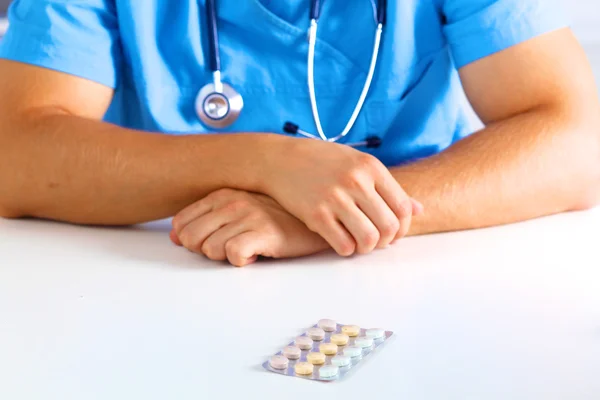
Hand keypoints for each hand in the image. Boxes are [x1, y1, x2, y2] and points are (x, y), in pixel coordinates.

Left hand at [171, 189, 329, 266]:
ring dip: (225, 257)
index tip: (214, 241)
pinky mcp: (265, 231)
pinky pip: (233, 254)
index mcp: (222, 194)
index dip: (192, 239)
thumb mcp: (238, 212)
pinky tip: (256, 254)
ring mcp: (248, 215)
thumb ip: (206, 220)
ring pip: (210, 249)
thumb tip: (174, 236)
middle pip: (189, 238)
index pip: (180, 223)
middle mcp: (232, 201)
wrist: (318, 217)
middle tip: (230, 248)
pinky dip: (241, 261)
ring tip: (247, 249)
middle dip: (204, 249)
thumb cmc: (277, 218)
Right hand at [260, 139, 422, 255]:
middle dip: (386, 241)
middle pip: (389, 227)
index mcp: (370, 167)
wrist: (279, 159)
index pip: (403, 208)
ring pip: (369, 239)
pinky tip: (341, 241)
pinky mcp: (315, 214)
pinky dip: (347, 250)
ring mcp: (335, 198)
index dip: (403, 227)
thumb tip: (418, 209)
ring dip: (367, 248)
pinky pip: (343, 245)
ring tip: (359, 243)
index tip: (393, 232)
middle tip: (376, 241)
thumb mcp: (357, 163)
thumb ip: (386, 186)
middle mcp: (355, 181)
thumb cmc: (321, 161)